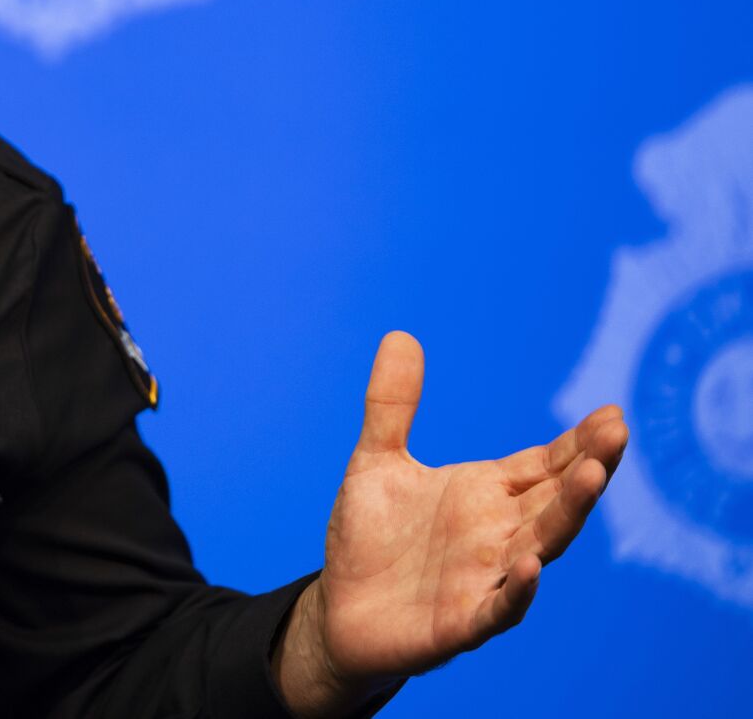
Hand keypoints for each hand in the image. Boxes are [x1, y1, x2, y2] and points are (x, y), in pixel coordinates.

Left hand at [272, 331, 628, 716]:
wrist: (339, 610)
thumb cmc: (369, 538)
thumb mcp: (376, 461)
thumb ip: (391, 405)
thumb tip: (400, 334)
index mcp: (484, 495)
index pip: (543, 465)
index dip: (578, 442)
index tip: (612, 414)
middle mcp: (495, 535)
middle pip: (554, 499)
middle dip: (587, 468)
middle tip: (618, 432)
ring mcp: (483, 580)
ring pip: (540, 546)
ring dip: (566, 515)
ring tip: (594, 477)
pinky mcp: (459, 623)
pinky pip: (498, 610)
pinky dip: (519, 591)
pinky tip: (531, 565)